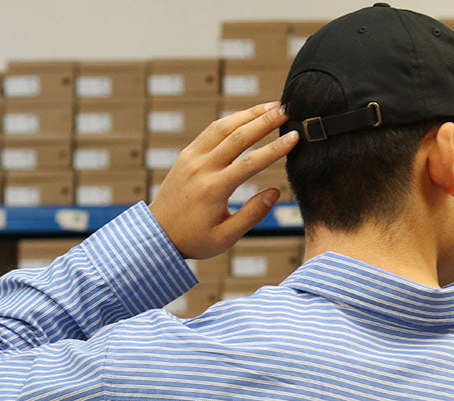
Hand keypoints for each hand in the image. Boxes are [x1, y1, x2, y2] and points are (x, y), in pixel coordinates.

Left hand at [149, 102, 298, 259]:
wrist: (158, 234)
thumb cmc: (194, 240)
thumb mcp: (226, 237)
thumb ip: (252, 215)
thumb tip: (274, 192)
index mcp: (213, 190)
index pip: (250, 163)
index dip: (275, 148)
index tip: (294, 137)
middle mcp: (201, 168)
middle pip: (238, 136)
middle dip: (265, 120)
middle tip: (287, 110)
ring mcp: (192, 158)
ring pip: (223, 127)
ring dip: (249, 113)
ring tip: (272, 106)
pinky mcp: (187, 154)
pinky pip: (211, 131)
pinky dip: (231, 120)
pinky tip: (247, 115)